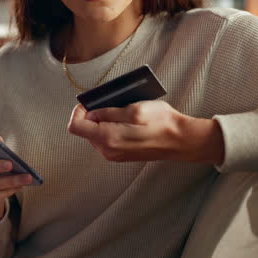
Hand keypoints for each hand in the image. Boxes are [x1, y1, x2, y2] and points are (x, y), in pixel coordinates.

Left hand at [67, 101, 224, 163]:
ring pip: (96, 134)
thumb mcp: (133, 109)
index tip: (89, 102)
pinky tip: (127, 121)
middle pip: (86, 130)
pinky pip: (107, 139)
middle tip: (110, 104)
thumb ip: (108, 112)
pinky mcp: (122, 155)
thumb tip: (91, 112)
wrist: (181, 141)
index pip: (75, 126)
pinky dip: (112, 128)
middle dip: (93, 115)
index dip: (78, 111)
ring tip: (122, 111)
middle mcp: (108, 150)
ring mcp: (115, 155)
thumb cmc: (162, 124)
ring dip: (104, 121)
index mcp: (108, 138)